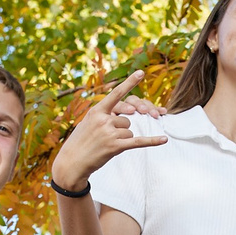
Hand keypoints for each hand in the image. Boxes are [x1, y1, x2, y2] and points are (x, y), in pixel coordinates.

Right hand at [49, 72, 156, 190]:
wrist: (71, 162)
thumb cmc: (80, 142)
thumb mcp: (88, 122)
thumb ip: (104, 115)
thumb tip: (127, 115)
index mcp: (96, 110)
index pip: (116, 94)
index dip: (129, 82)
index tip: (141, 72)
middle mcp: (103, 119)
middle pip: (127, 119)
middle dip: (122, 128)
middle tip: (108, 135)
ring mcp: (109, 132)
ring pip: (130, 131)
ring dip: (122, 139)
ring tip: (106, 144)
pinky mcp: (115, 146)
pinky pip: (138, 141)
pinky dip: (152, 141)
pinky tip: (164, 139)